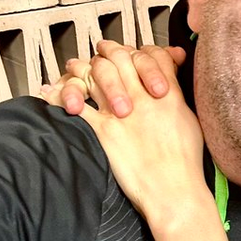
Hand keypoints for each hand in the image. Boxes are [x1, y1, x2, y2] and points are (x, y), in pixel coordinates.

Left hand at [40, 45, 230, 240]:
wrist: (173, 191)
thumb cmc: (185, 161)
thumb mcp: (189, 120)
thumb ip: (176, 96)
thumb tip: (168, 82)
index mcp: (168, 93)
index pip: (150, 55)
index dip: (138, 49)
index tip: (130, 51)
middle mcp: (143, 97)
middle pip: (120, 57)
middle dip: (109, 52)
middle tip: (102, 52)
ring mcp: (120, 113)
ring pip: (95, 74)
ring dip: (82, 68)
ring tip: (75, 68)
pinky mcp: (103, 132)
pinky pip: (77, 106)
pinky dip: (61, 98)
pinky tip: (51, 94)